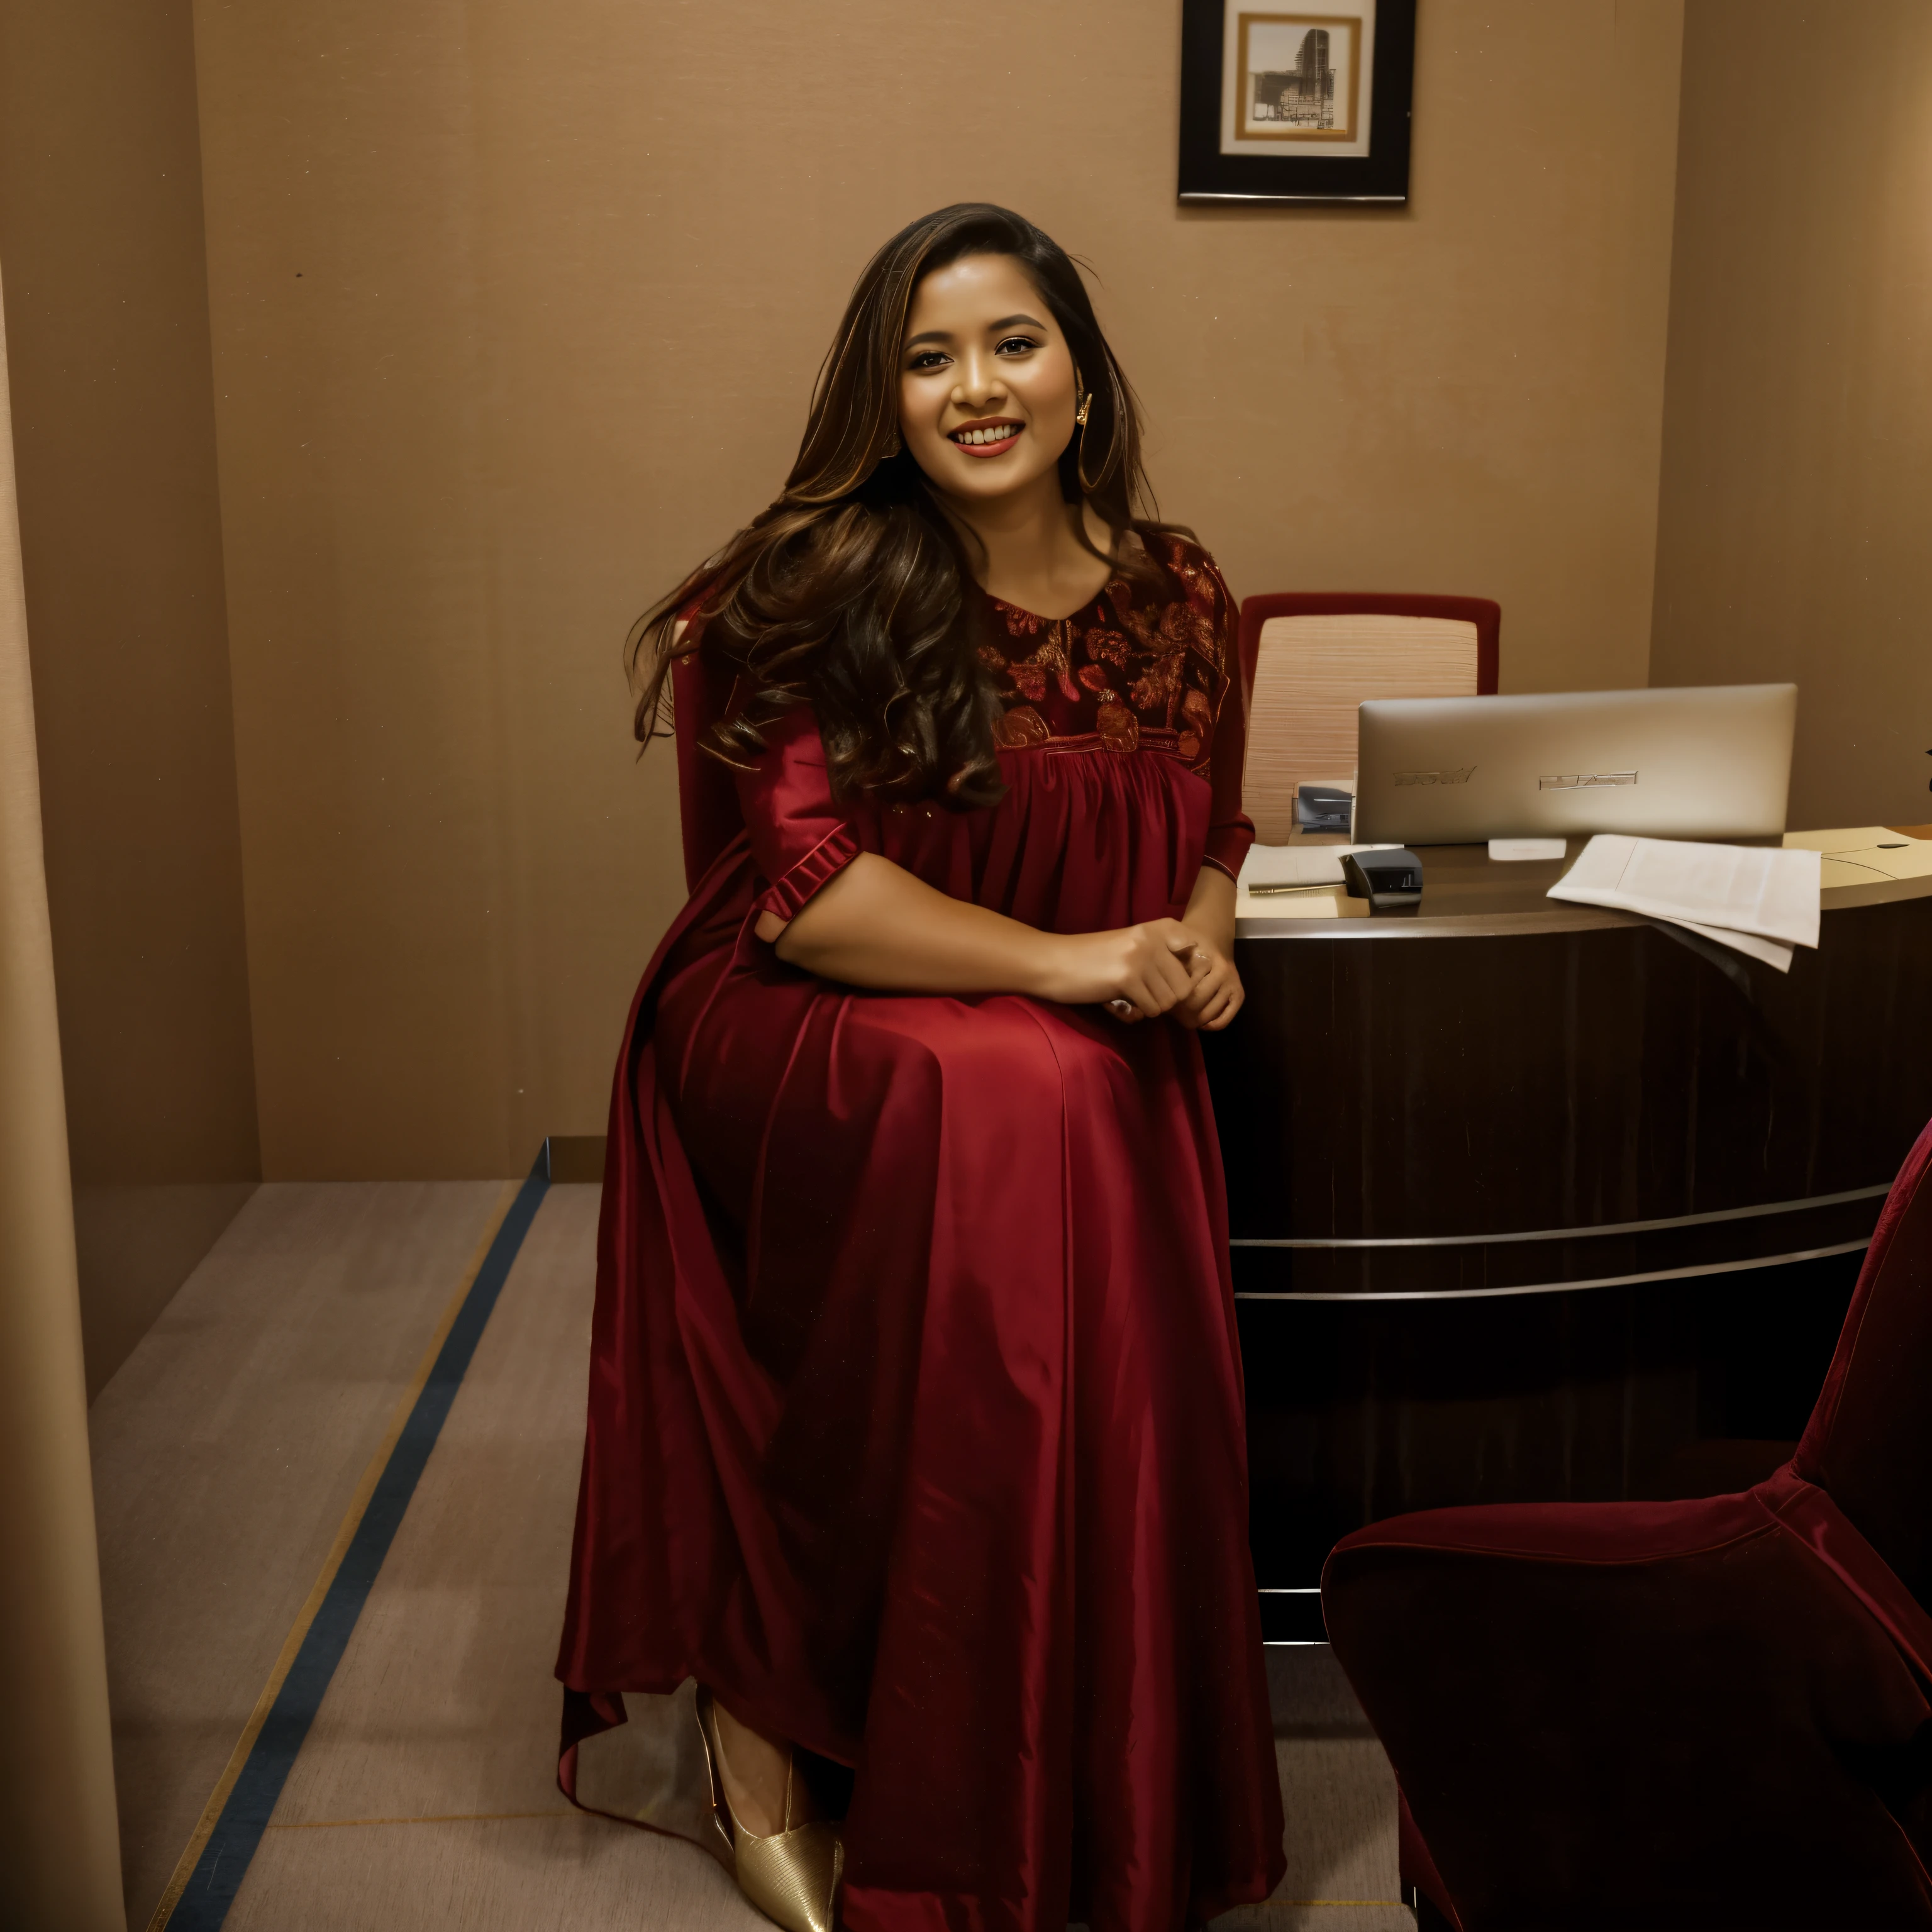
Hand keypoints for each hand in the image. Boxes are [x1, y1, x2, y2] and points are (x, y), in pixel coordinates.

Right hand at [1038, 919, 1208, 1020]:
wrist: (1052, 963)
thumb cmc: (1091, 960)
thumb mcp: (1131, 947)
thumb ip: (1161, 957)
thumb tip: (1191, 987)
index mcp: (1155, 928)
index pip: (1195, 954)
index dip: (1184, 975)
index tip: (1164, 980)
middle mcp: (1152, 939)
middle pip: (1184, 986)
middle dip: (1166, 999)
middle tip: (1141, 996)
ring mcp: (1140, 957)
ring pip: (1169, 1001)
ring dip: (1150, 1008)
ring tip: (1127, 998)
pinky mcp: (1127, 977)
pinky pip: (1151, 1009)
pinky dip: (1135, 1014)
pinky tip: (1116, 1003)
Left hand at [1171, 938, 1242, 1031]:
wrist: (1212, 943)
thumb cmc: (1188, 951)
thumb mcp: (1175, 954)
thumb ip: (1168, 970)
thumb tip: (1158, 996)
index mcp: (1205, 960)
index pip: (1183, 990)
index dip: (1170, 998)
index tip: (1163, 999)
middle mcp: (1223, 972)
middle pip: (1195, 1004)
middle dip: (1180, 1011)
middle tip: (1172, 1010)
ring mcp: (1233, 984)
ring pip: (1207, 1015)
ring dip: (1193, 1019)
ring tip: (1184, 1015)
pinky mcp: (1239, 995)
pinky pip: (1223, 1020)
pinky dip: (1210, 1025)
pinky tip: (1201, 1022)